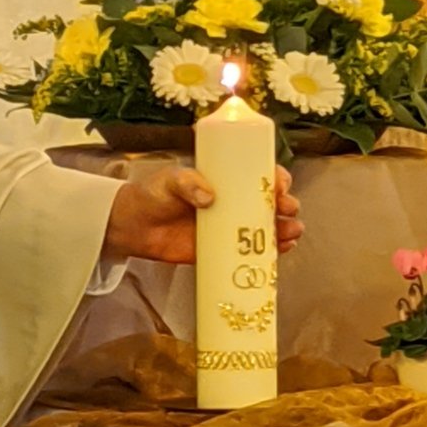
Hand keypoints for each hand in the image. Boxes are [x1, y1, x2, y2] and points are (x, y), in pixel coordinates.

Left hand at [103, 166, 303, 266]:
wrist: (135, 228)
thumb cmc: (154, 195)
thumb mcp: (170, 180)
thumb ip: (187, 182)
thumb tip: (208, 196)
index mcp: (226, 179)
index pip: (260, 174)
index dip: (276, 178)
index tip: (279, 185)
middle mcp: (235, 201)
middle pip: (272, 201)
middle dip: (287, 203)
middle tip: (285, 208)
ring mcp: (232, 227)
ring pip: (270, 227)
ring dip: (286, 228)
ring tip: (291, 231)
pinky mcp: (225, 251)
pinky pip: (255, 252)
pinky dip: (273, 251)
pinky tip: (283, 250)